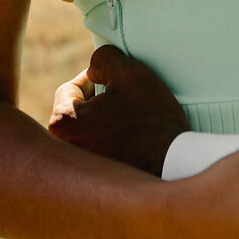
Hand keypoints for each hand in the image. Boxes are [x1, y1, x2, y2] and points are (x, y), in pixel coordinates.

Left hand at [48, 45, 189, 176]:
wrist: (175, 163)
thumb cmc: (151, 118)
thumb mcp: (128, 71)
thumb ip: (102, 59)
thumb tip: (93, 72)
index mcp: (62, 124)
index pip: (71, 88)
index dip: (98, 80)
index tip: (119, 89)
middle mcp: (64, 151)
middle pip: (77, 111)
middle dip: (100, 103)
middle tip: (127, 107)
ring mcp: (78, 169)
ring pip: (89, 129)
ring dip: (107, 121)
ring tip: (132, 125)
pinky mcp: (94, 179)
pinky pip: (98, 149)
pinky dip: (113, 141)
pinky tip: (132, 142)